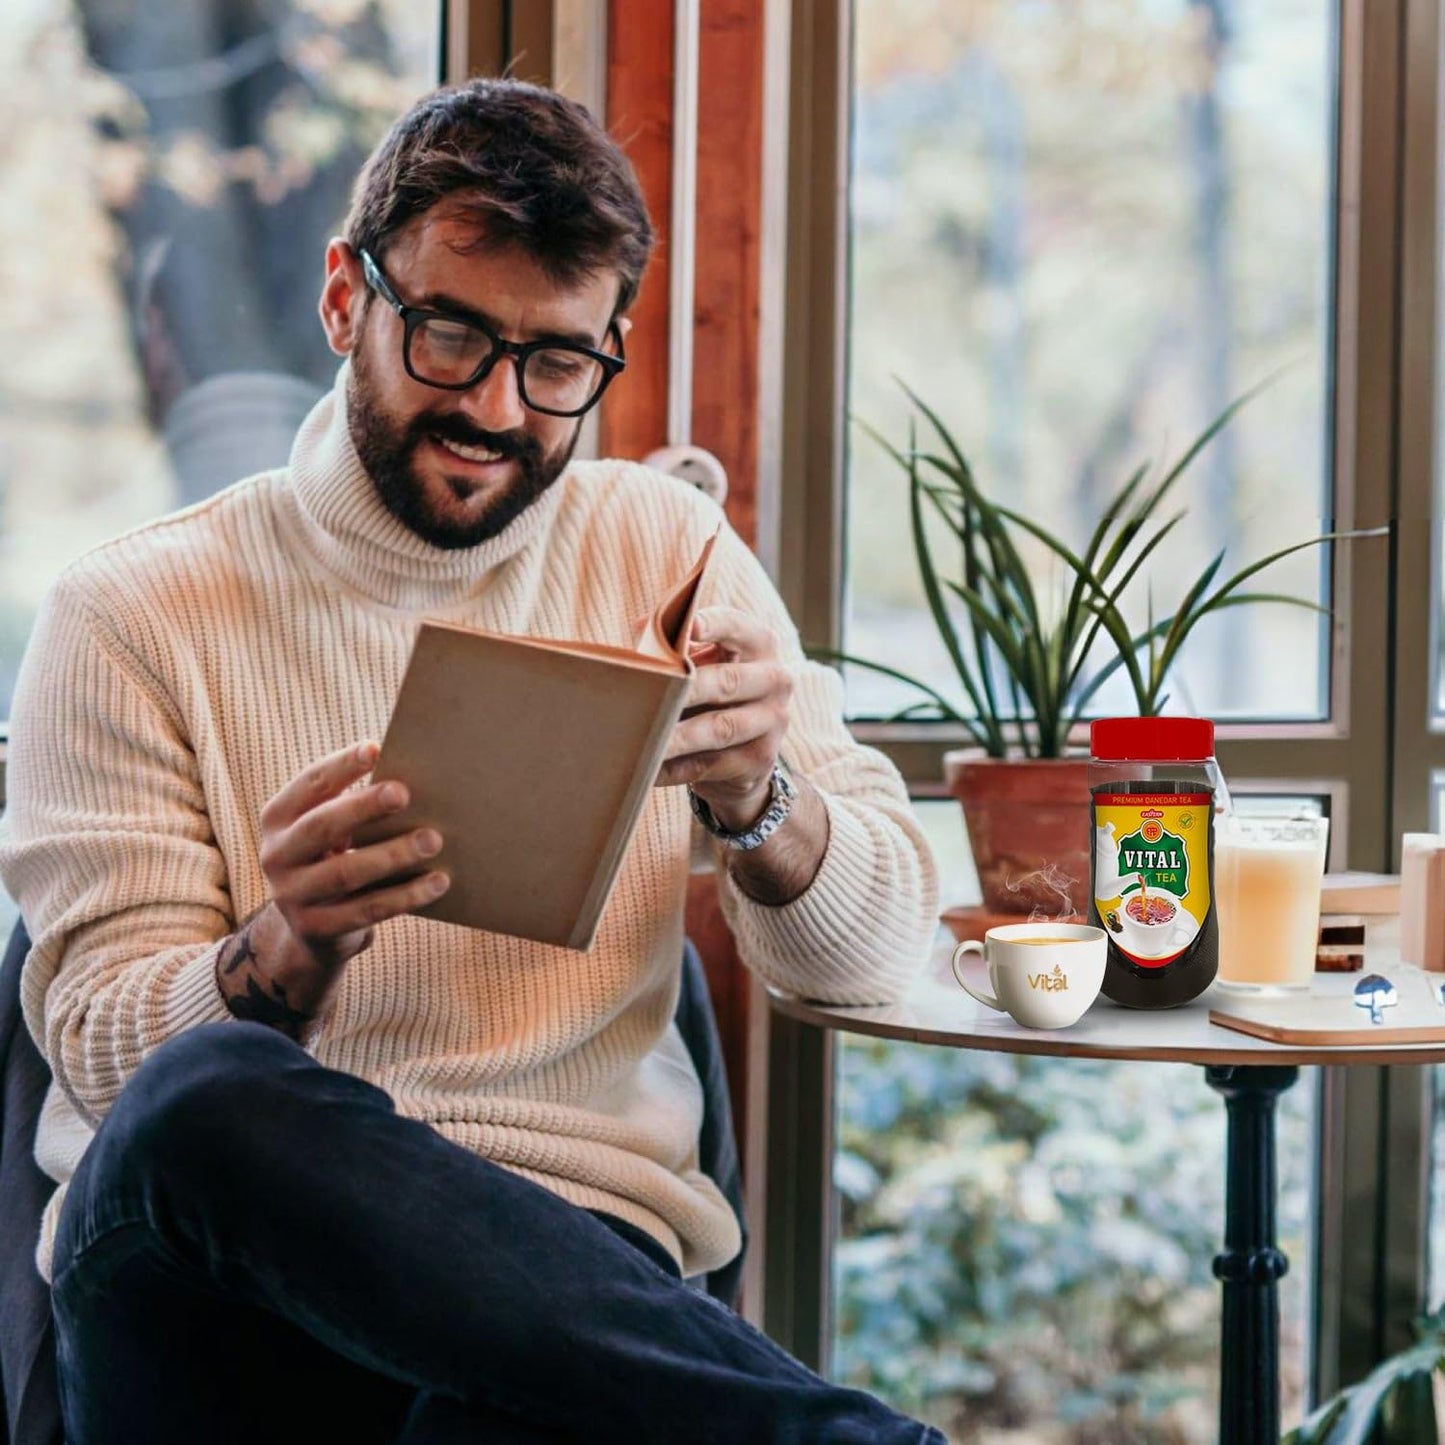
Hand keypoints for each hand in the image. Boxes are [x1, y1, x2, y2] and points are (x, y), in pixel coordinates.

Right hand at [217, 742, 448, 1032]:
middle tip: (404, 793)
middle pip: (321, 827)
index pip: (308, 785)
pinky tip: (438, 882)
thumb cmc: (335, 857)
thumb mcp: (330, 829)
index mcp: (278, 818)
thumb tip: (414, 772)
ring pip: (346, 872)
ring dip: (392, 854)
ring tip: (433, 839)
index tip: (374, 748)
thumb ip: (354, 804)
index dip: (340, 766)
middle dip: (363, 807)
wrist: (311, 930)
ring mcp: (292, 896)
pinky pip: (367, 910)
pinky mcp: (316, 929)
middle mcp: (276, 855)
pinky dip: (405, 895)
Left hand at [657, 607, 792, 830]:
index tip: (689, 626)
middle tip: (650, 693)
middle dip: (686, 688)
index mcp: (759, 644)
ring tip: (646, 740)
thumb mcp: (700, 661)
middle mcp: (775, 679)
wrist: (742, 753)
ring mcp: (772, 722)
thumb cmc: (710, 691)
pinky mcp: (760, 759)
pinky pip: (711, 763)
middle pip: (727, 681)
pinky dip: (676, 767)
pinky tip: (650, 768)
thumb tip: (644, 628)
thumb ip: (675, 642)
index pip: (738, 627)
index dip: (714, 625)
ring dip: (679, 736)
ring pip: (720, 728)